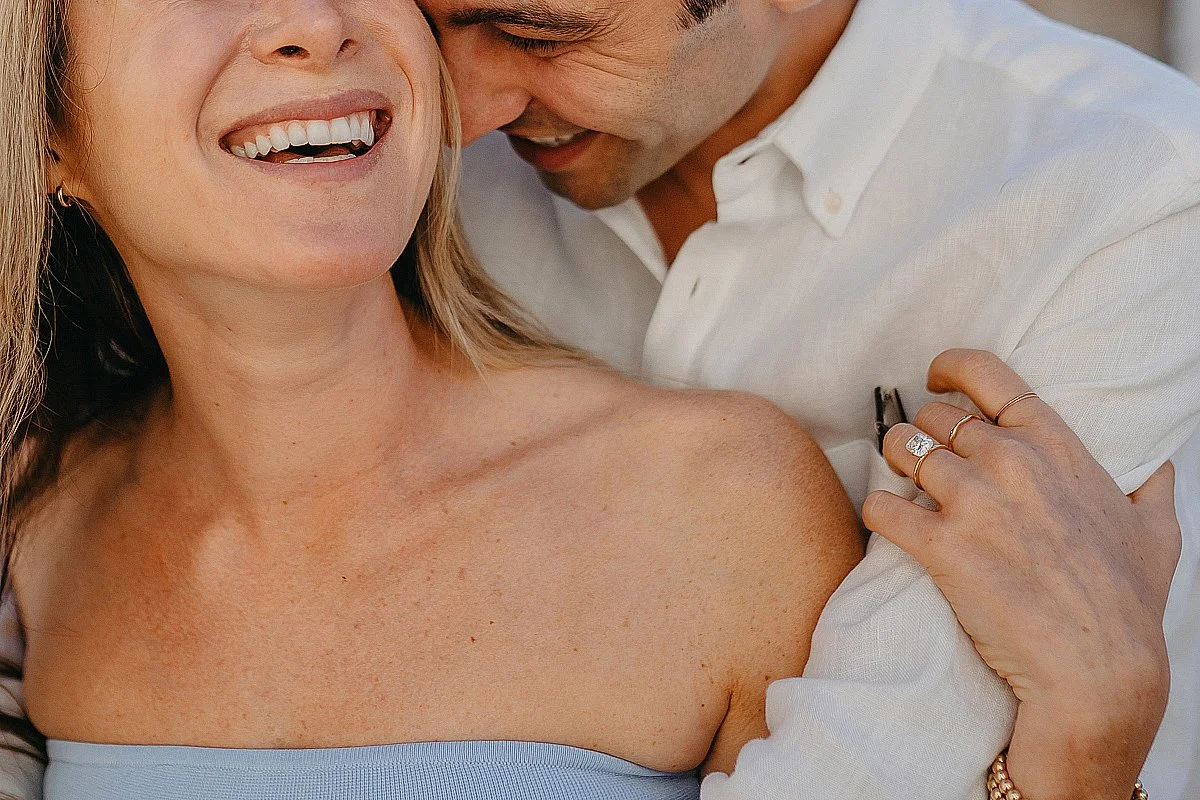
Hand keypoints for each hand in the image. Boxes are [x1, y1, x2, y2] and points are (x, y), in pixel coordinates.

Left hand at [861, 349, 1181, 799]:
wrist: (1099, 669)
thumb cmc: (1128, 604)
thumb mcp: (1156, 532)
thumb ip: (1151, 489)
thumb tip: (1161, 467)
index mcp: (1056, 446)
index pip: (989, 374)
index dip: (951, 367)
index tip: (935, 378)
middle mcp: (1012, 462)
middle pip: (935, 416)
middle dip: (922, 432)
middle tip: (921, 458)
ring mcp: (974, 502)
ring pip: (901, 449)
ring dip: (893, 463)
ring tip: (901, 484)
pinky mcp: (942, 546)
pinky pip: (881, 506)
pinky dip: (876, 510)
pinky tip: (887, 521)